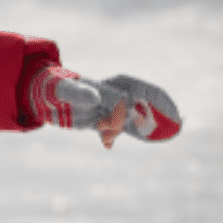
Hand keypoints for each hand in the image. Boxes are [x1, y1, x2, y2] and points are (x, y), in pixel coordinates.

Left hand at [27, 64, 181, 147]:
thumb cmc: (54, 87)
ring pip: (141, 117)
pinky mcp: (106, 120)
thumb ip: (80, 93)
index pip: (144, 91)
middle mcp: (118, 94)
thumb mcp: (65, 90)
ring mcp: (113, 107)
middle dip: (164, 113)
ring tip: (173, 133)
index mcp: (113, 84)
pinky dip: (141, 133)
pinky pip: (128, 128)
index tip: (172, 115)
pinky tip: (153, 138)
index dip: (161, 103)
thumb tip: (96, 97)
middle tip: (179, 126)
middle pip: (148, 103)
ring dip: (155, 125)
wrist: (42, 97)